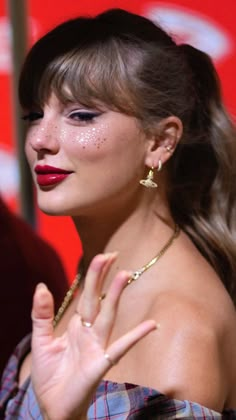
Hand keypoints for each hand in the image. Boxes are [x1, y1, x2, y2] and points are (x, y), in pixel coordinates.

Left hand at [31, 253, 156, 419]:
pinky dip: (136, 335)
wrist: (53, 406)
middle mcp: (90, 332)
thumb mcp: (41, 340)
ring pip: (108, 316)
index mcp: (77, 325)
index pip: (87, 295)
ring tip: (125, 274)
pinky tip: (151, 325)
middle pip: (98, 299)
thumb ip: (42, 314)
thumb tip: (41, 286)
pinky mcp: (100, 364)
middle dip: (104, 277)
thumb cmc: (50, 375)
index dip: (94, 276)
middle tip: (112, 254)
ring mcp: (97, 346)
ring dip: (116, 295)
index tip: (103, 256)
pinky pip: (120, 347)